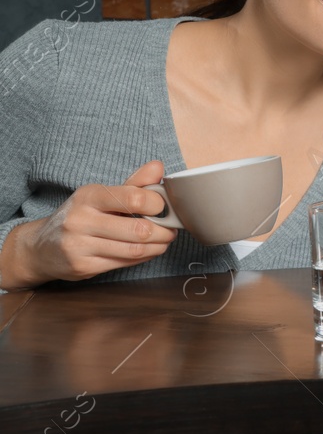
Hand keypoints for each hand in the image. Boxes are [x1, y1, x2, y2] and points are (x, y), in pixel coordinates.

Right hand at [0, 159, 176, 290]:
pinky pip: (124, 263)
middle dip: (164, 231)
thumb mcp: (102, 196)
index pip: (134, 198)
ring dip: (158, 246)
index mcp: (89, 196)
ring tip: (163, 241)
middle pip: (139, 230)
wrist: (41, 247)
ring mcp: (79, 245)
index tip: (164, 207)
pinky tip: (147, 251)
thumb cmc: (80, 217)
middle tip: (171, 229)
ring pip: (134, 249)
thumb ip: (133, 184)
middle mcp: (80, 220)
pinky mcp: (82, 266)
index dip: (158, 204)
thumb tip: (158, 167)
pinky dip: (143, 257)